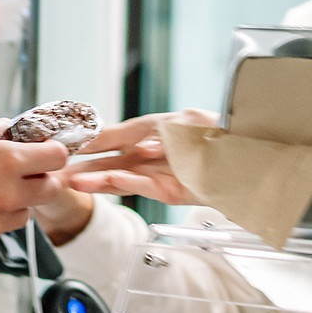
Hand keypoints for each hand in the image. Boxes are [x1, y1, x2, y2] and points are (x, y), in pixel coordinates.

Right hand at [0, 117, 66, 253]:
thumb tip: (4, 129)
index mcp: (5, 161)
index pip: (56, 156)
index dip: (51, 151)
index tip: (43, 151)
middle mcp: (6, 194)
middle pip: (51, 190)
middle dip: (41, 179)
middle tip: (21, 172)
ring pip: (25, 214)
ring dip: (15, 202)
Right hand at [65, 110, 212, 202]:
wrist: (254, 158)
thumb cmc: (225, 133)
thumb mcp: (186, 120)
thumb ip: (152, 130)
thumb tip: (133, 145)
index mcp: (154, 134)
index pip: (115, 137)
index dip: (91, 141)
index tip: (68, 143)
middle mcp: (153, 157)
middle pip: (112, 162)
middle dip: (84, 166)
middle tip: (57, 172)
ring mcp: (162, 176)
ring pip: (122, 178)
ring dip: (97, 180)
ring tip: (72, 181)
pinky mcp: (174, 193)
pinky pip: (146, 187)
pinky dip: (128, 183)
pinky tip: (110, 181)